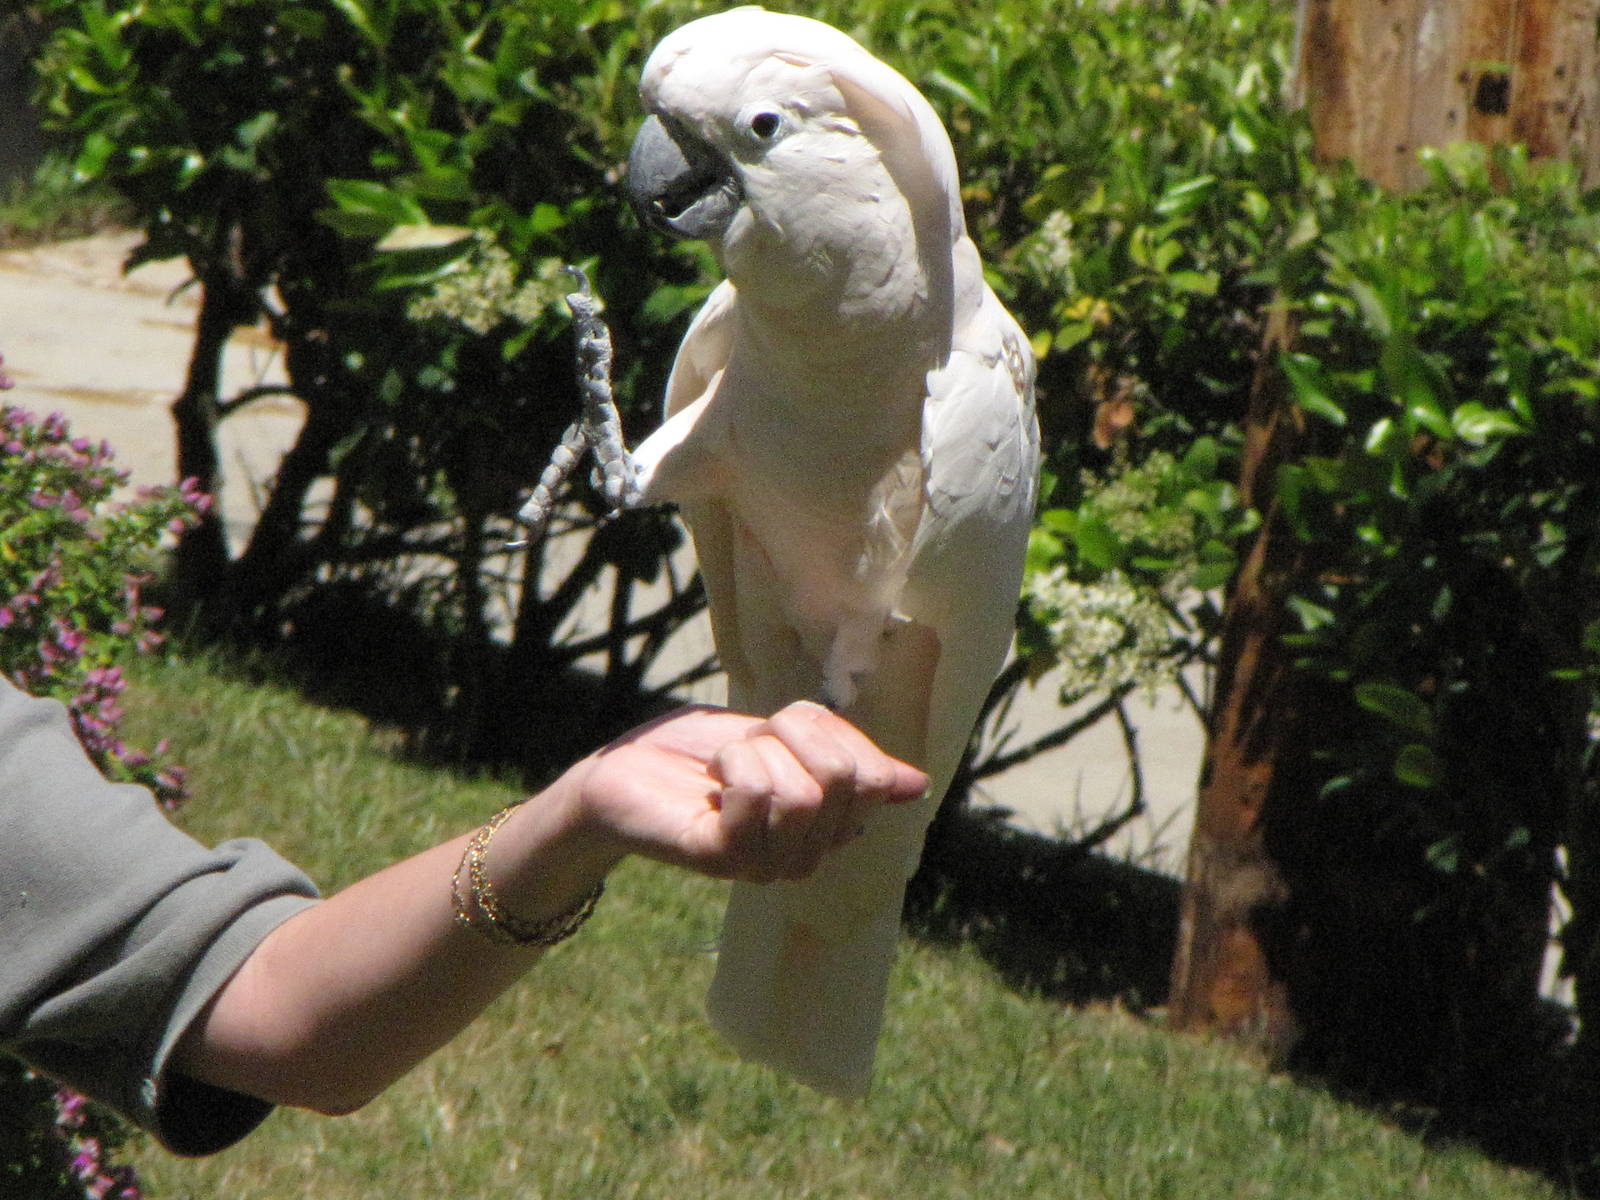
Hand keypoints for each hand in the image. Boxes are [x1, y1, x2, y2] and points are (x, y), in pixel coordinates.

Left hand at [567, 701, 927, 882]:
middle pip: (845, 778)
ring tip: (724, 765)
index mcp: (827, 825)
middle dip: (791, 736)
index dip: (824, 731)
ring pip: (802, 791)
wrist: (621, 773)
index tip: (780, 731)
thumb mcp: (784, 738)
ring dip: (755, 752)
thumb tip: (916, 785)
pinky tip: (711, 780)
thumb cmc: (699, 753)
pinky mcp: (726, 860)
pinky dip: (733, 764)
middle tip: (749, 744)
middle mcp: (807, 854)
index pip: (870, 774)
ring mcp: (769, 863)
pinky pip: (758, 796)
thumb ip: (845, 755)